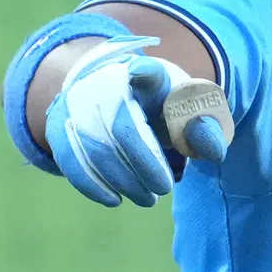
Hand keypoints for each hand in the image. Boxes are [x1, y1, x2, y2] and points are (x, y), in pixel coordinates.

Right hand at [45, 37, 224, 206]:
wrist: (116, 93)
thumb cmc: (160, 105)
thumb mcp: (186, 111)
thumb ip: (205, 127)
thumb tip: (213, 151)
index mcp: (143, 71)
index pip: (145, 71)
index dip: (143, 73)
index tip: (142, 72)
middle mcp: (102, 81)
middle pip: (120, 125)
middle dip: (143, 164)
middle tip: (163, 189)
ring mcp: (75, 102)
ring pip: (93, 146)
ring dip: (121, 180)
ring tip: (146, 199)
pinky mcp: (59, 125)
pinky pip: (69, 158)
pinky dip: (91, 184)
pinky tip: (113, 200)